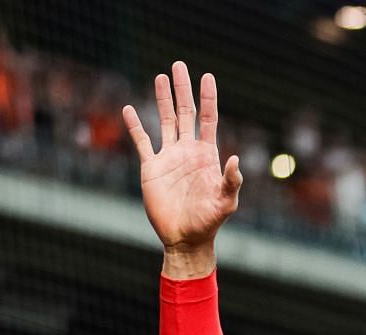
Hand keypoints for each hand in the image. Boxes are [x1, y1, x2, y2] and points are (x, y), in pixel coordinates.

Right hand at [124, 62, 241, 255]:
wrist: (185, 238)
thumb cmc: (209, 222)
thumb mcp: (226, 202)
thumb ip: (231, 181)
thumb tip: (236, 160)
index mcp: (206, 155)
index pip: (208, 119)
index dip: (208, 98)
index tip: (206, 76)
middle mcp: (187, 151)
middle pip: (185, 112)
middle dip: (183, 90)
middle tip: (179, 65)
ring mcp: (169, 157)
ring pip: (164, 121)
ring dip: (162, 99)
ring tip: (160, 77)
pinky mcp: (151, 168)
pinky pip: (142, 142)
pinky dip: (135, 126)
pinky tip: (129, 109)